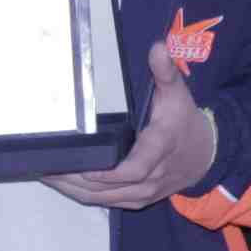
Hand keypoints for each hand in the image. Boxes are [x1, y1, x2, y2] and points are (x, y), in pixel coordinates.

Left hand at [42, 42, 220, 210]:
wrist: (205, 156)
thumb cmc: (184, 122)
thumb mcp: (178, 94)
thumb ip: (166, 72)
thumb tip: (158, 47)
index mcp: (159, 149)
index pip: (132, 170)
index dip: (106, 173)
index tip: (81, 166)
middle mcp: (151, 177)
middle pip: (109, 187)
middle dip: (75, 179)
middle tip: (45, 166)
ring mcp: (144, 193)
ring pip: (103, 198)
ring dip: (73, 189)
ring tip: (46, 175)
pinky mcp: (138, 200)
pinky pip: (107, 202)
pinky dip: (83, 195)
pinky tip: (62, 184)